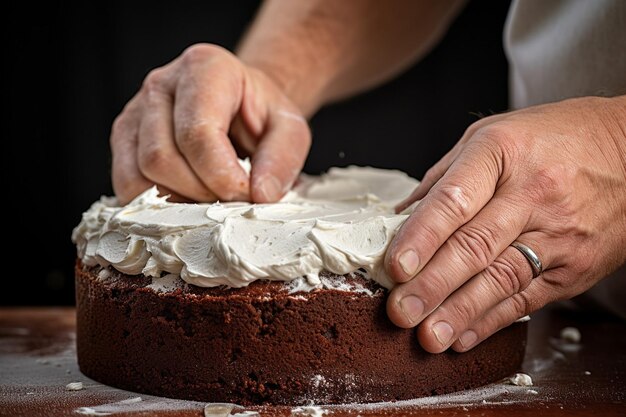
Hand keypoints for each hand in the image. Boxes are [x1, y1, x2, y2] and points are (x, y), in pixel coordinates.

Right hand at [110, 43, 309, 203]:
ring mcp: (135, 112)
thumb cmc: (261, 115)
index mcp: (205, 68)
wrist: (240, 104)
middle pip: (162, 159)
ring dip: (178, 203)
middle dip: (200, 193)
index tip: (246, 195)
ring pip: (139, 177)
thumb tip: (260, 195)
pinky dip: (156, 206)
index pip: (197, 133)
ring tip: (211, 198)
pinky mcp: (124, 140)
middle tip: (230, 200)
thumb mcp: (290, 130)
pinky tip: (186, 200)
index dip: (221, 176)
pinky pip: (126, 185)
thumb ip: (282, 160)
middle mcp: (161, 85)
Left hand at [385, 96, 625, 352]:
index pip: (455, 200)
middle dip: (432, 284)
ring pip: (502, 278)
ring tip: (428, 336)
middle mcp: (531, 193)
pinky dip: (492, 320)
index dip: (422, 236)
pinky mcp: (574, 265)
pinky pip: (528, 297)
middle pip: (475, 245)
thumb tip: (401, 218)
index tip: (395, 267)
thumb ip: (445, 177)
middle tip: (400, 311)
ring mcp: (557, 232)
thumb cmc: (555, 138)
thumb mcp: (494, 135)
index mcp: (502, 152)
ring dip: (460, 311)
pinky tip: (463, 336)